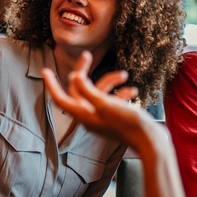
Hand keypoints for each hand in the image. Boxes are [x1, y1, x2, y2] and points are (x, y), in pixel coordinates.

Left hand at [41, 51, 158, 152]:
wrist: (151, 142)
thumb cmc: (129, 124)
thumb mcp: (105, 104)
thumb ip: (87, 90)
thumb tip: (73, 77)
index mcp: (84, 116)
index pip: (61, 99)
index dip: (52, 85)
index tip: (45, 70)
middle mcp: (91, 117)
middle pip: (79, 91)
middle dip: (84, 72)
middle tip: (87, 54)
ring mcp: (103, 118)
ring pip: (99, 93)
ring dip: (110, 81)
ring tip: (124, 75)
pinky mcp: (115, 118)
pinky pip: (112, 101)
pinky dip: (120, 93)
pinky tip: (132, 91)